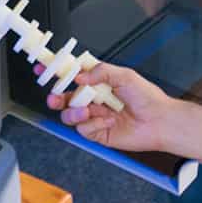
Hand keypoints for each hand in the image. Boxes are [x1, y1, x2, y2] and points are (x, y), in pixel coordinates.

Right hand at [45, 62, 175, 151]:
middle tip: (55, 97)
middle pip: (64, 99)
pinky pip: (84, 129)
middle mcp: (93, 100)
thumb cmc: (147, 97)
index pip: (71, 77)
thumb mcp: (124, 75)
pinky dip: (93, 124)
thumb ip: (100, 71)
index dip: (56, 73)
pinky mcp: (98, 133)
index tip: (42, 69)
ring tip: (87, 111)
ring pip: (69, 115)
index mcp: (97, 83)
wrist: (160, 121)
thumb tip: (80, 76)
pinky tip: (108, 121)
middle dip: (55, 98)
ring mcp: (94, 117)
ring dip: (74, 113)